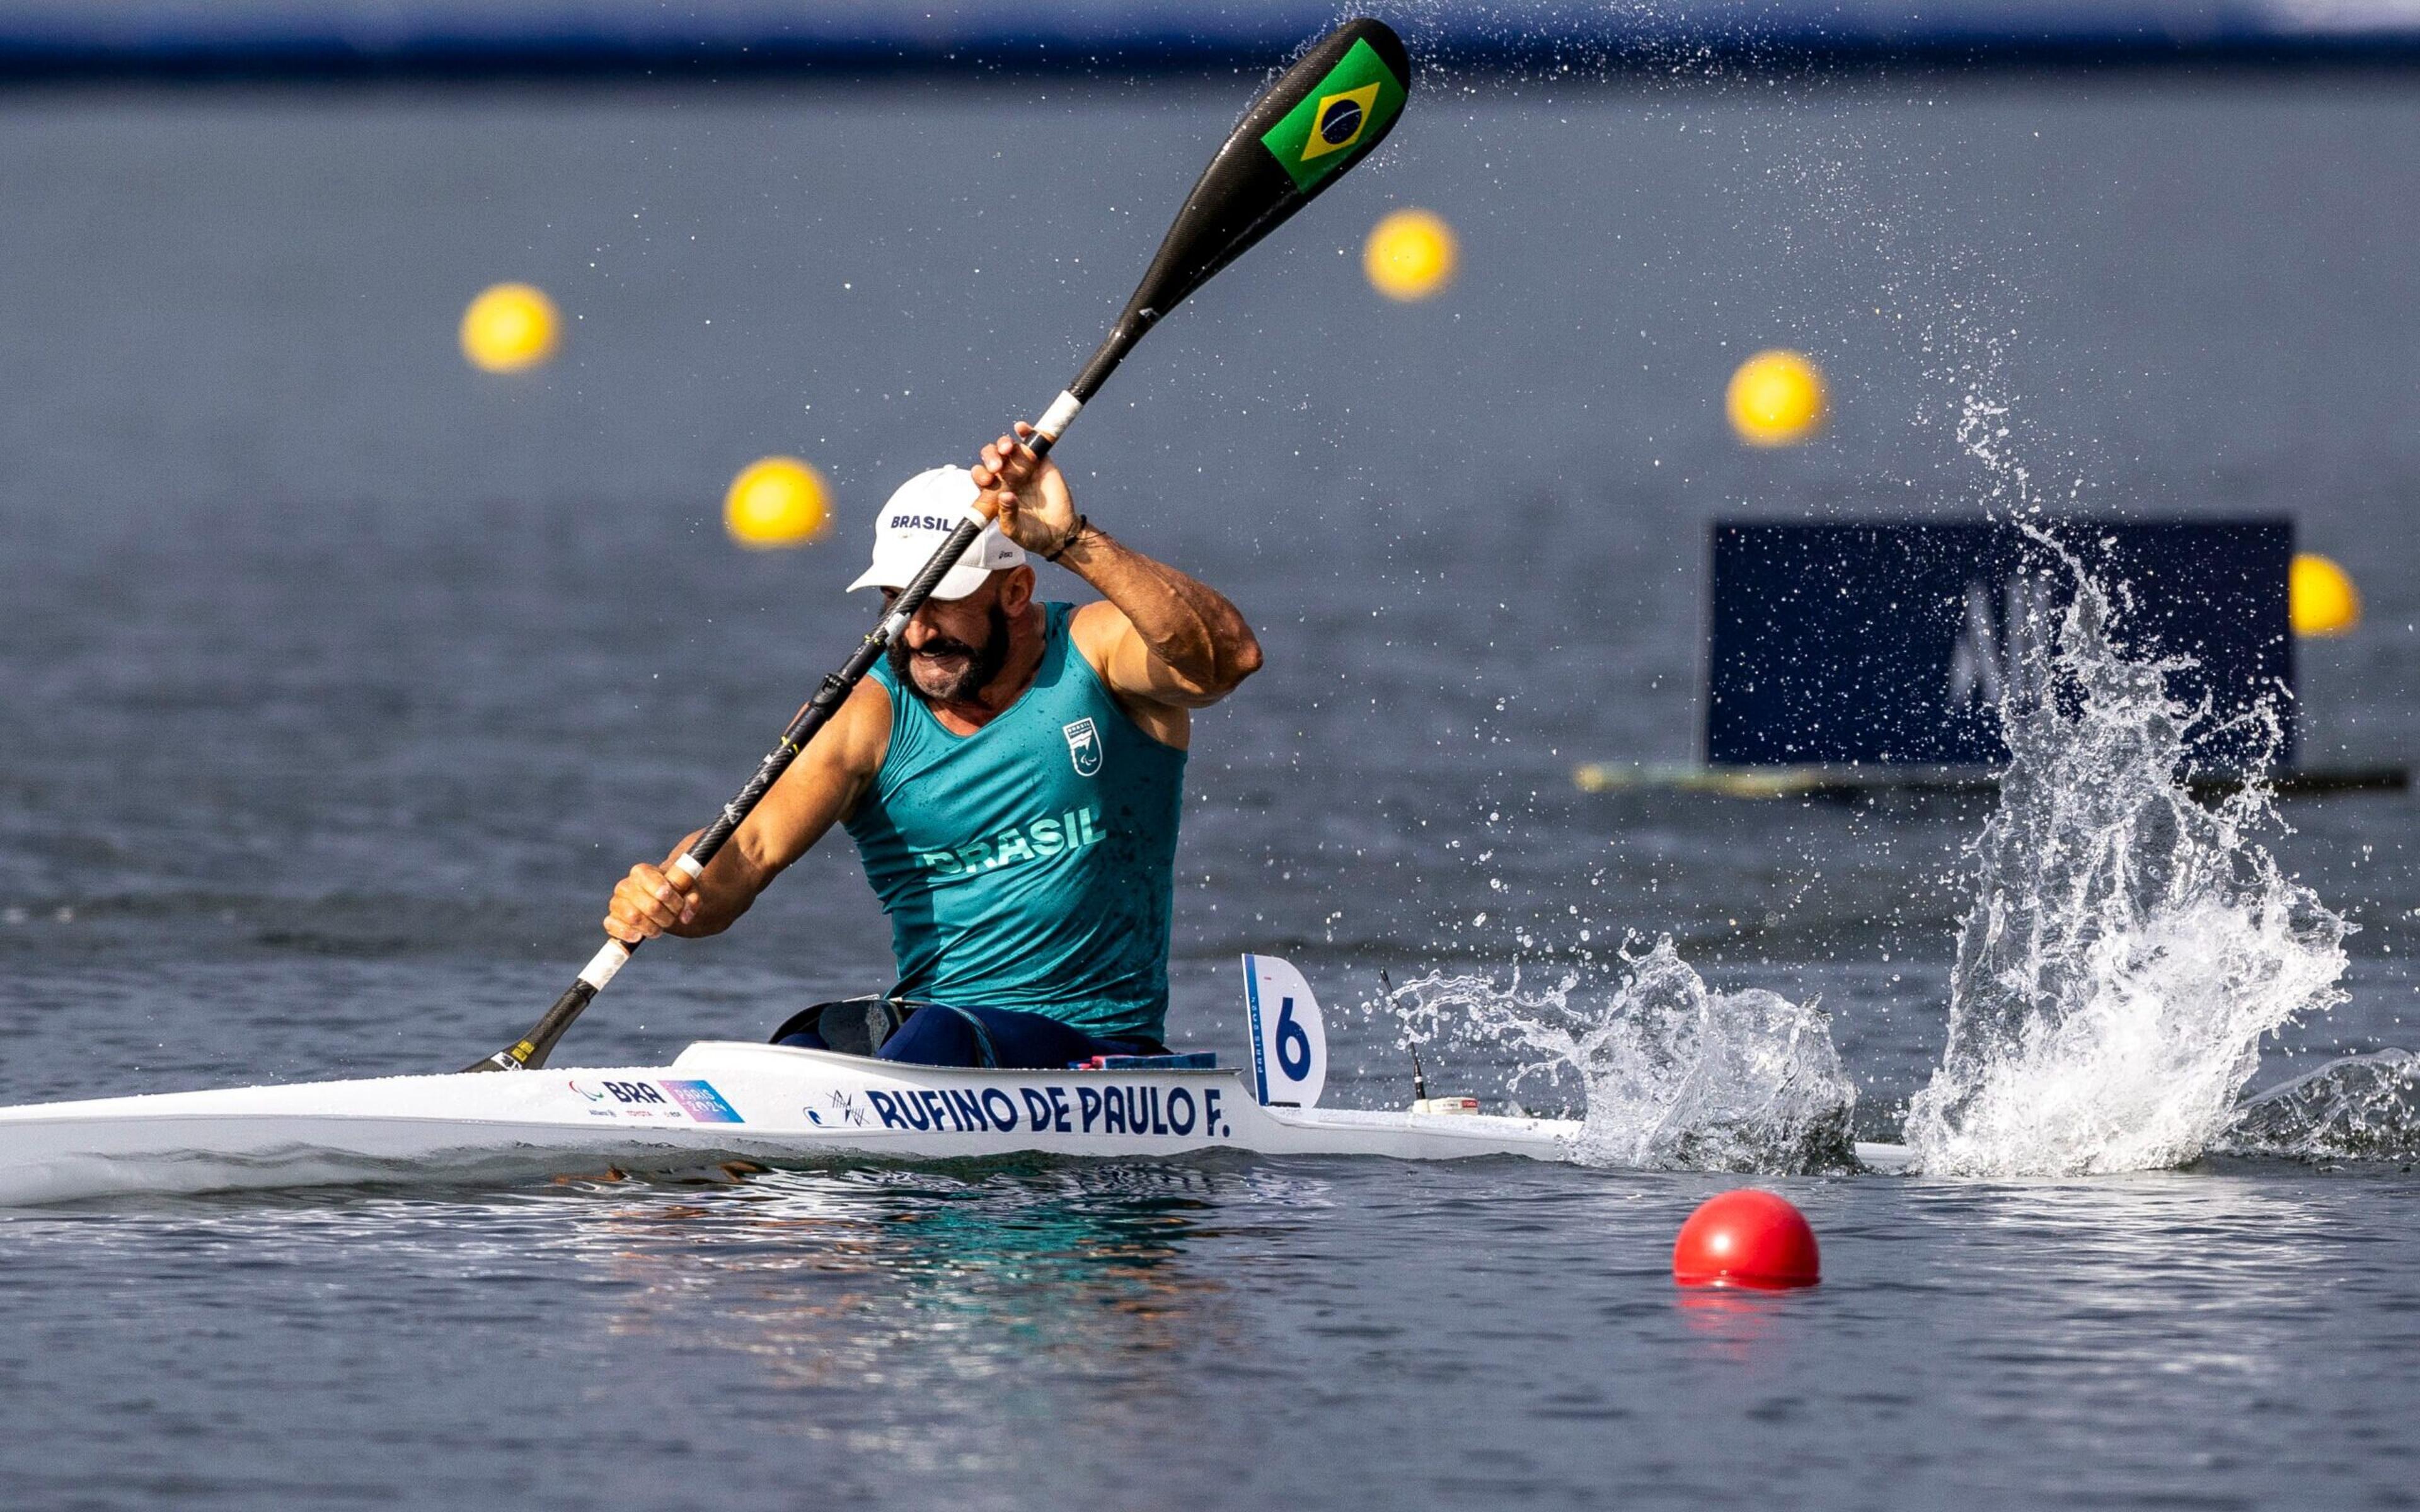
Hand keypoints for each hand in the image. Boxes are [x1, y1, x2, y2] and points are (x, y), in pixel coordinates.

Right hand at [605, 853, 698, 942]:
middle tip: (673, 917)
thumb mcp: (690, 891)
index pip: (650, 880)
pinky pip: (613, 927)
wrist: (662, 904)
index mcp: (642, 872)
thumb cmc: (676, 893)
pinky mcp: (611, 920)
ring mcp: (616, 903)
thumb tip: (686, 917)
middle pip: (649, 905)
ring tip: (660, 927)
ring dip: (652, 928)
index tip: (676, 902)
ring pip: (633, 918)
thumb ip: (692, 899)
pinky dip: (627, 934)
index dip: (666, 894)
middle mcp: (625, 885)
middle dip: (666, 916)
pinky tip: (639, 936)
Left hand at [971, 423, 1079, 556]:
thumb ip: (1007, 514)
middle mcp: (1005, 476)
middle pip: (991, 457)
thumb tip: (1004, 495)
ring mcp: (1022, 467)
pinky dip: (1025, 431)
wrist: (1060, 534)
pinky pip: (1030, 442)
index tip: (987, 480)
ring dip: (1003, 444)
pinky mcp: (1041, 461)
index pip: (981, 475)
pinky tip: (1021, 428)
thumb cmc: (1032, 535)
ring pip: (1008, 447)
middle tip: (997, 468)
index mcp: (994, 491)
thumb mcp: (1015, 530)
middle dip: (990, 457)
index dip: (980, 474)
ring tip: (1007, 450)